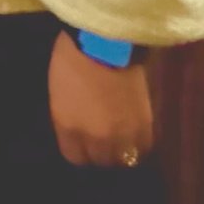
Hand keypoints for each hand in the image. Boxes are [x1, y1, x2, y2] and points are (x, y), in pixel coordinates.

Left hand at [49, 29, 154, 166]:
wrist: (106, 42)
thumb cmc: (73, 60)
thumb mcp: (59, 93)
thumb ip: (68, 119)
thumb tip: (79, 132)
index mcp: (68, 128)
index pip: (75, 158)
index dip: (80, 151)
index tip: (83, 144)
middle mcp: (95, 138)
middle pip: (100, 162)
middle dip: (101, 153)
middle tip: (103, 142)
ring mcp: (121, 134)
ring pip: (123, 159)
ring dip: (122, 151)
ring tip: (121, 141)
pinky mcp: (144, 125)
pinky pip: (144, 147)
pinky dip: (140, 144)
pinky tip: (136, 136)